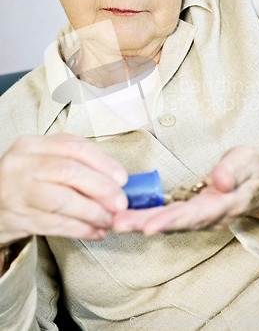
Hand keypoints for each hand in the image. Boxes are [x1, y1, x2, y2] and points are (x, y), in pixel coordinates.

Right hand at [0, 134, 127, 244]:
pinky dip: (79, 229)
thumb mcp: (43, 161)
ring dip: (92, 212)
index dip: (102, 162)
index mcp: (33, 145)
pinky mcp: (16, 218)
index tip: (122, 178)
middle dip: (100, 188)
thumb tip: (116, 179)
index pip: (74, 147)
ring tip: (109, 220)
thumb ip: (74, 163)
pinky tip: (95, 232)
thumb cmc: (26, 180)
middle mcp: (22, 164)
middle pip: (69, 172)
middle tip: (120, 203)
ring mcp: (16, 191)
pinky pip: (54, 224)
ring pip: (62, 201)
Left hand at [112, 146, 258, 234]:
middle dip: (146, 224)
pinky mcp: (193, 211)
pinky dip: (147, 217)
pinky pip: (168, 216)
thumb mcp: (248, 162)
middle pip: (175, 222)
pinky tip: (128, 213)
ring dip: (141, 223)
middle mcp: (210, 216)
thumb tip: (218, 180)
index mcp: (224, 205)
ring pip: (169, 222)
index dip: (171, 220)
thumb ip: (232, 170)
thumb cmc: (253, 169)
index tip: (149, 226)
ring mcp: (201, 216)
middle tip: (118, 223)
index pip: (195, 215)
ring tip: (116, 220)